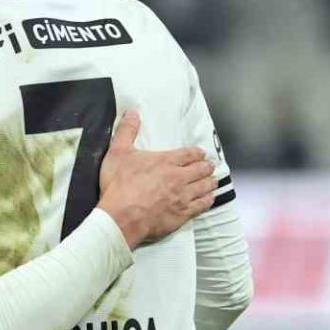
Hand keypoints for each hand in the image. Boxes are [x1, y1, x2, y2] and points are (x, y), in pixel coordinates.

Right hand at [96, 111, 215, 247]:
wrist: (121, 217)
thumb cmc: (119, 185)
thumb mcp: (118, 152)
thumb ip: (127, 131)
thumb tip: (132, 112)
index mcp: (166, 161)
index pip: (190, 153)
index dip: (197, 153)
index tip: (200, 153)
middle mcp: (179, 177)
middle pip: (201, 169)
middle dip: (206, 166)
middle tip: (209, 166)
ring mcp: (183, 196)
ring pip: (205, 186)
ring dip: (210, 182)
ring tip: (212, 181)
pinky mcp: (183, 214)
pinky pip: (202, 205)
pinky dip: (208, 200)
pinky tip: (209, 198)